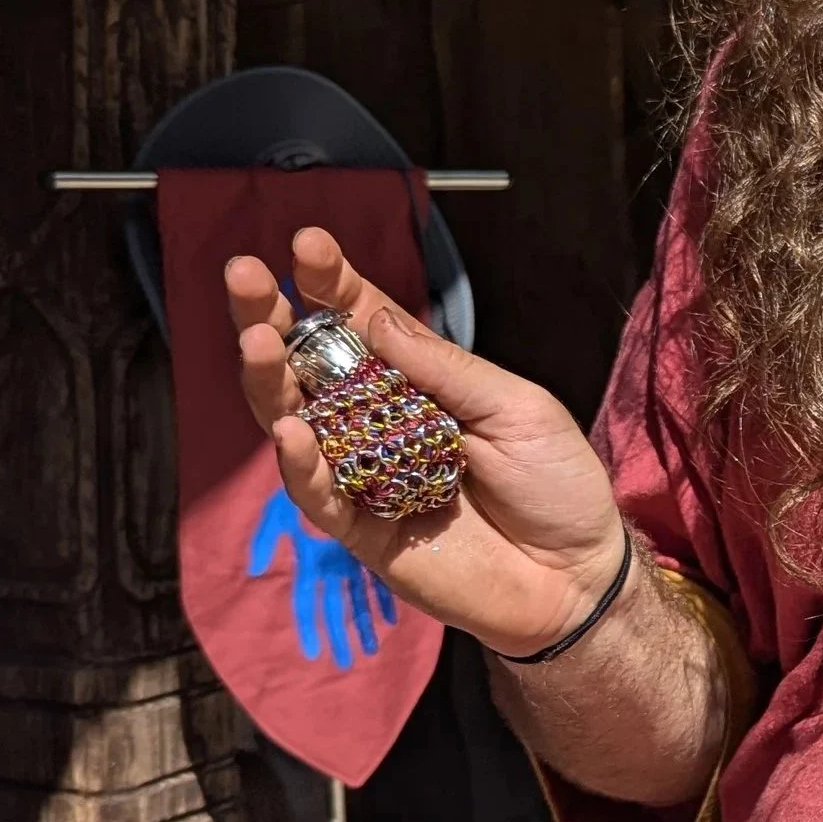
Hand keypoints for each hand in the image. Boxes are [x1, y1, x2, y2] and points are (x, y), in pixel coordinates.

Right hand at [225, 228, 625, 658]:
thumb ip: (442, 369)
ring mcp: (363, 474)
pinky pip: (318, 495)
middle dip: (272, 316)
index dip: (332, 283)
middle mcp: (378, 421)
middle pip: (308, 365)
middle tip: (244, 274)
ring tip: (258, 339)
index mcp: (416, 380)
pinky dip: (301, 465)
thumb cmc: (555, 484)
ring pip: (295, 422)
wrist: (577, 577)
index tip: (307, 244)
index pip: (361, 322)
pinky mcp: (361, 529)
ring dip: (271, 381)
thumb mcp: (515, 408)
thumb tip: (372, 316)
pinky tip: (291, 430)